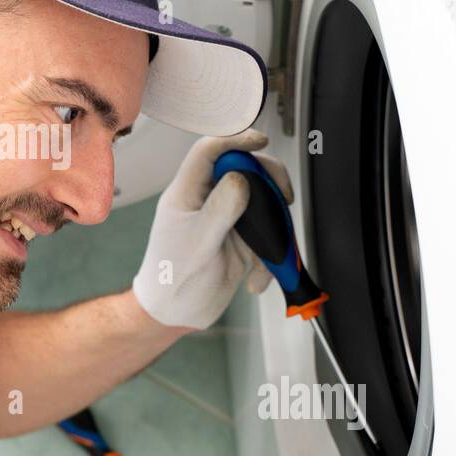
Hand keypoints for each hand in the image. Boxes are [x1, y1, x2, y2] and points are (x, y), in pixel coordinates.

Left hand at [131, 128, 293, 329]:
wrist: (175, 315)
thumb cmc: (171, 279)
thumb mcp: (198, 243)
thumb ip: (220, 209)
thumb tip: (242, 177)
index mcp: (186, 193)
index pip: (209, 151)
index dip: (235, 140)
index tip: (260, 142)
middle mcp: (207, 200)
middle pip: (243, 170)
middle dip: (268, 181)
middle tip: (284, 197)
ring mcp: (225, 219)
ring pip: (261, 201)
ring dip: (274, 227)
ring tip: (271, 255)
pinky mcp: (241, 239)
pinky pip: (266, 235)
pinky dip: (269, 258)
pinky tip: (256, 282)